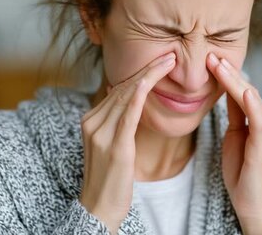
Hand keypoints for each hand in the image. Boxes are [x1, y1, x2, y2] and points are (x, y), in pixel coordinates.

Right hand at [79, 52, 175, 231]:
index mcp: (91, 119)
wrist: (99, 208)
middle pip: (123, 87)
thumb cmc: (111, 178)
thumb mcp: (110, 144)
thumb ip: (117, 120)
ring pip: (127, 95)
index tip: (160, 60)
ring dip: (149, 75)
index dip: (140, 72)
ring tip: (168, 61)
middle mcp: (92, 122)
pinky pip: (128, 114)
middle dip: (148, 69)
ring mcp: (100, 133)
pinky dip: (139, 94)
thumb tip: (126, 95)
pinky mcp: (114, 145)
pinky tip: (149, 81)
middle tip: (170, 54)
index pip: (118, 88)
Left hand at [206, 53, 261, 234]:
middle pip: (246, 90)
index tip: (209, 58)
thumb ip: (234, 114)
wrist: (251, 204)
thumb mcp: (234, 136)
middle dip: (228, 72)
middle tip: (210, 54)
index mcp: (260, 119)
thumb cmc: (242, 172)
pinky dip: (252, 104)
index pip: (242, 90)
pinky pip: (259, 120)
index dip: (226, 74)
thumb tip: (226, 91)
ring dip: (234, 81)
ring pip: (250, 99)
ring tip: (219, 64)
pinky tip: (243, 91)